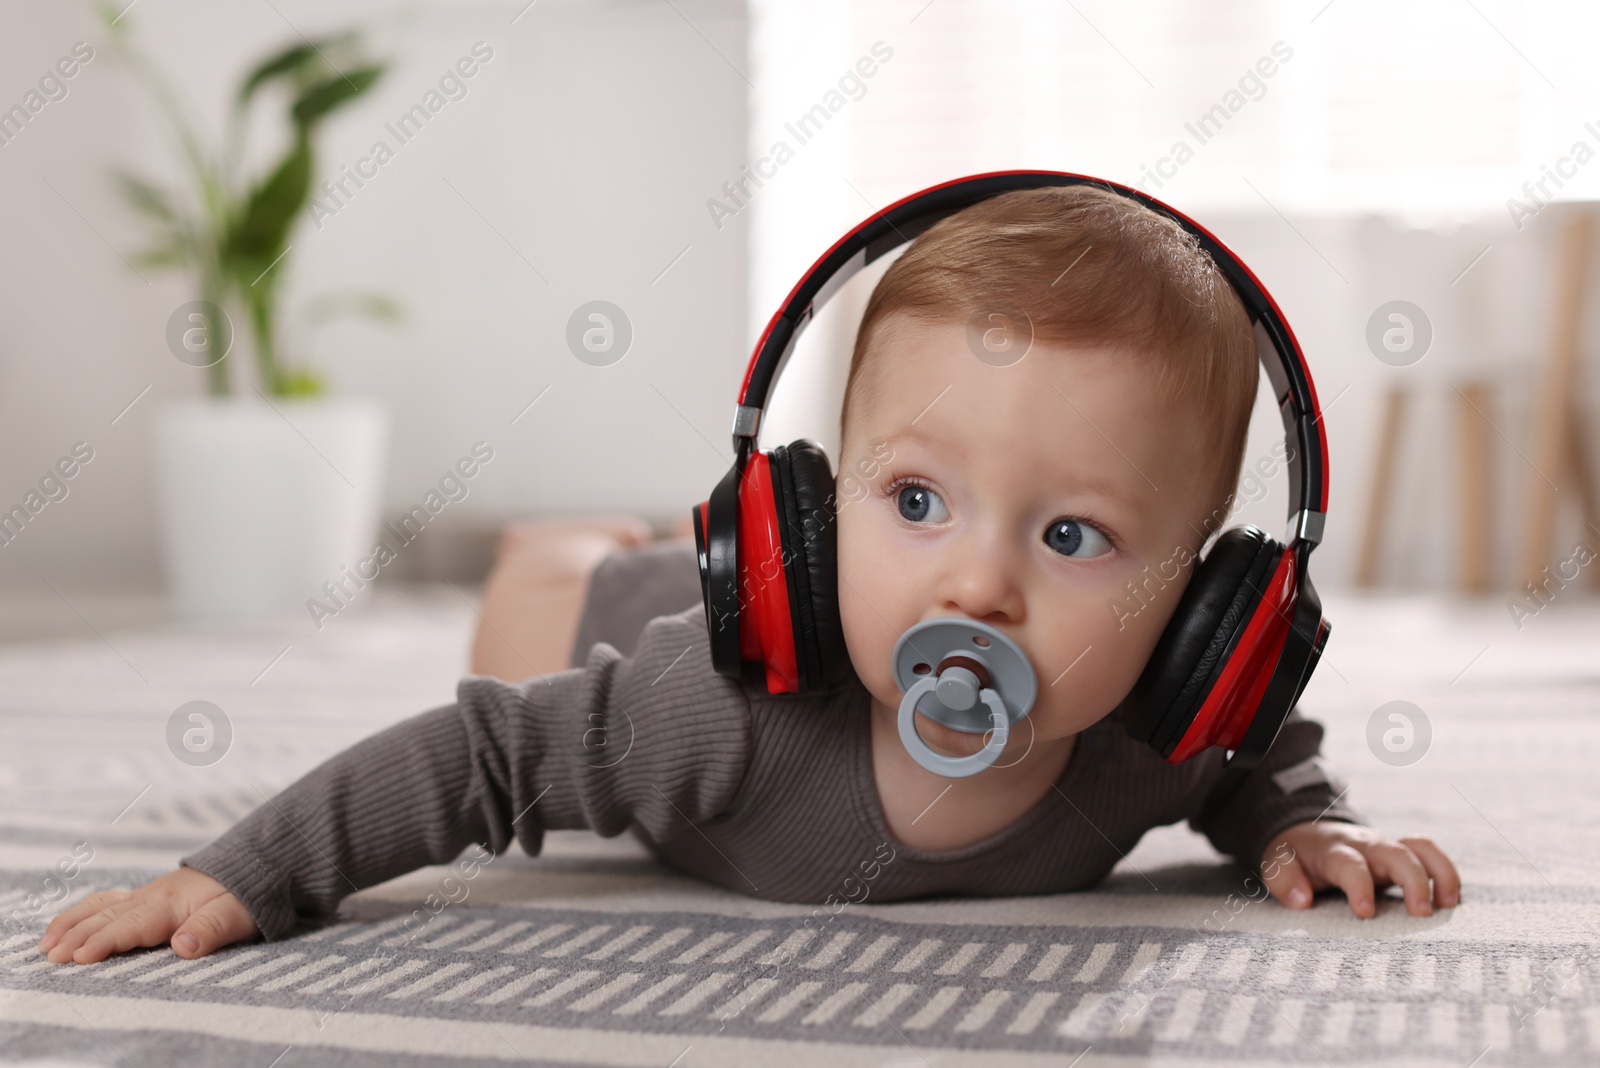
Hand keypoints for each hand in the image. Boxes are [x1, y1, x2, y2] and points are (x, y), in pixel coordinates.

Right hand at [36, 867, 258, 963]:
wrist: (252, 866)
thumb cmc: (245, 896)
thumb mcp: (237, 914)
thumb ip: (211, 930)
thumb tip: (183, 946)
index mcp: (171, 904)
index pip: (133, 925)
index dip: (106, 941)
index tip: (81, 956)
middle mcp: (152, 898)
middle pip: (109, 918)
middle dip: (78, 936)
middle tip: (52, 957)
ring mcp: (145, 896)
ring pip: (101, 908)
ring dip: (73, 925)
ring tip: (47, 945)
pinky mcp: (144, 898)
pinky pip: (105, 903)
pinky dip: (81, 914)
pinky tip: (63, 927)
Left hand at [1260, 821, 1459, 918]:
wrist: (1307, 830)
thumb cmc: (1295, 855)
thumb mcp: (1277, 863)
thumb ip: (1284, 880)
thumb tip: (1302, 901)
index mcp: (1334, 850)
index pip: (1350, 864)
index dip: (1359, 886)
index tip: (1365, 913)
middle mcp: (1365, 845)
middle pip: (1396, 852)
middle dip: (1413, 880)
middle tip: (1421, 914)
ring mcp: (1386, 848)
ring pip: (1421, 848)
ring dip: (1440, 873)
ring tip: (1448, 905)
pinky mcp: (1401, 855)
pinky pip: (1429, 855)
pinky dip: (1446, 873)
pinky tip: (1451, 901)